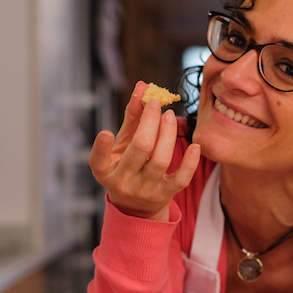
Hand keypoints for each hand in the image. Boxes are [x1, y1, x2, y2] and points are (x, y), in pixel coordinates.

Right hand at [89, 81, 199, 219]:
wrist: (137, 206)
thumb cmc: (127, 165)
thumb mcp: (123, 144)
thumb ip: (132, 117)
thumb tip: (143, 86)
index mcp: (105, 171)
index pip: (98, 161)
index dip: (101, 148)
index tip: (106, 132)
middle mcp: (123, 182)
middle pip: (140, 149)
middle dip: (150, 122)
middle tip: (155, 103)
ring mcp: (145, 190)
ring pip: (160, 160)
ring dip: (168, 133)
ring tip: (169, 115)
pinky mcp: (165, 195)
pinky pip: (181, 179)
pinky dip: (190, 162)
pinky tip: (195, 145)